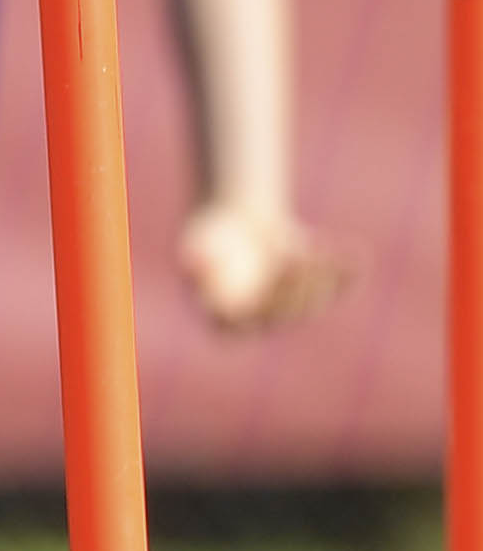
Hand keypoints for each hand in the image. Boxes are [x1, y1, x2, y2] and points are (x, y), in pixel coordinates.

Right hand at [177, 196, 344, 334]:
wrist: (241, 223)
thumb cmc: (212, 236)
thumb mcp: (199, 243)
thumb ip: (194, 257)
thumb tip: (193, 263)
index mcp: (227, 323)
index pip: (245, 327)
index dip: (261, 307)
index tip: (267, 285)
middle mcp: (260, 322)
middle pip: (281, 316)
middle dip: (291, 288)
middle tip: (294, 258)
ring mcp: (290, 309)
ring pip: (310, 304)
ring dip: (315, 275)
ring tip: (315, 248)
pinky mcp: (315, 290)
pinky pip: (336, 288)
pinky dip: (346, 274)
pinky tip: (358, 256)